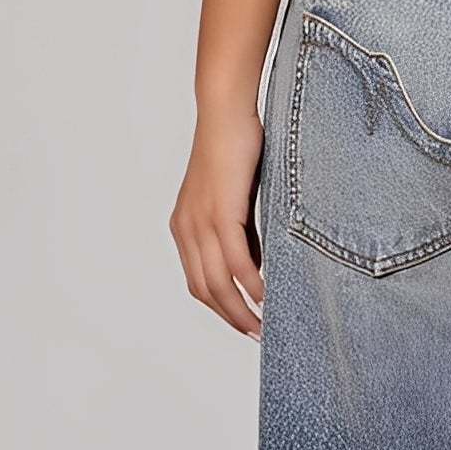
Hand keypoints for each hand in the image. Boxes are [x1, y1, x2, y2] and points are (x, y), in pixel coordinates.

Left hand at [170, 106, 265, 338]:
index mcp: (185, 228)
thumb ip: (240, 236)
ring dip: (240, 309)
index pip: (198, 283)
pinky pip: (234, 260)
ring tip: (263, 325)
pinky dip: (250, 283)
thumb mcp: (235, 202)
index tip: (246, 325)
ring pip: (217, 282)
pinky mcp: (219, 212)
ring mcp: (199, 221)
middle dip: (231, 318)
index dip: (221, 309)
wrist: (226, 114)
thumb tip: (255, 269)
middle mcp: (185, 228)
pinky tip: (265, 296)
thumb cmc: (235, 151)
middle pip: (205, 290)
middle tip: (258, 335)